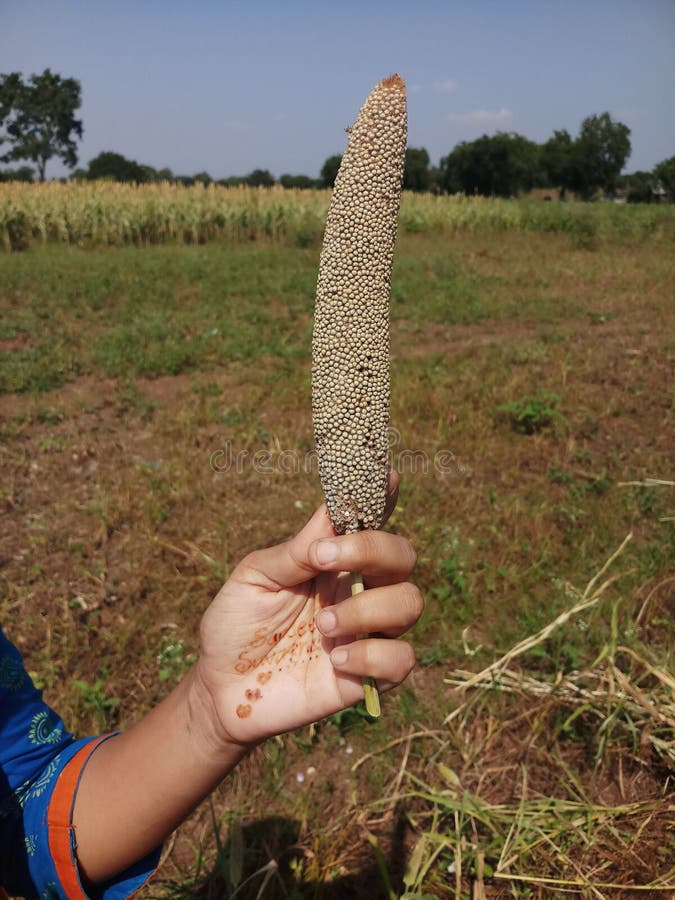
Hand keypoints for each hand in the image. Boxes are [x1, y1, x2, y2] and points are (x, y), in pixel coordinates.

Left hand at [195, 479, 421, 746]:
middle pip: (402, 555)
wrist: (221, 690)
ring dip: (367, 608)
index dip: (384, 496)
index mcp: (333, 560)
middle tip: (325, 560)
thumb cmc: (236, 625)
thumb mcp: (256, 577)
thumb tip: (333, 511)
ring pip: (409, 603)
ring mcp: (367, 632)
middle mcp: (358, 589)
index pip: (371, 521)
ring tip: (323, 625)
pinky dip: (375, 655)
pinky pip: (402, 659)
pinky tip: (337, 659)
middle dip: (374, 549)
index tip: (385, 476)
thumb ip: (296, 550)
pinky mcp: (367, 676)